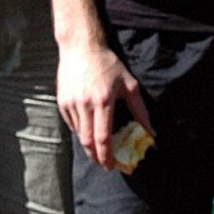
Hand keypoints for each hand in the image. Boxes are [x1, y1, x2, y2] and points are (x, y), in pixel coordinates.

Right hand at [55, 40, 152, 170]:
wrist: (80, 47)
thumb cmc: (108, 64)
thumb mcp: (129, 85)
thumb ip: (140, 111)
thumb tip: (152, 132)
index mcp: (103, 101)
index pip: (103, 137)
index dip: (107, 156)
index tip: (112, 166)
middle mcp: (85, 104)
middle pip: (88, 141)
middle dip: (96, 157)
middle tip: (104, 165)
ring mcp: (71, 103)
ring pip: (79, 134)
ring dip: (89, 145)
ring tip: (98, 150)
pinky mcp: (62, 102)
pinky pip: (71, 124)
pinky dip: (80, 132)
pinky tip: (88, 131)